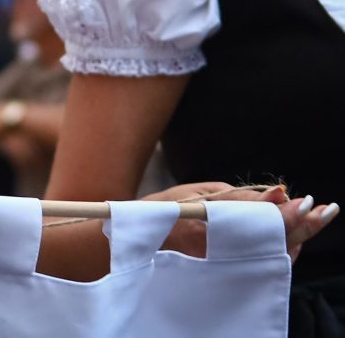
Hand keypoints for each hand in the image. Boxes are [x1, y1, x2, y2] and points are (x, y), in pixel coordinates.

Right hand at [146, 181, 337, 261]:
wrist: (139, 242)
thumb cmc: (164, 211)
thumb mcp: (198, 193)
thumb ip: (240, 196)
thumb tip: (280, 193)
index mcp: (210, 225)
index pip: (261, 221)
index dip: (289, 212)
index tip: (311, 202)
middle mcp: (221, 251)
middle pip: (275, 240)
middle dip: (305, 225)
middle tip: (327, 211)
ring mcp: (226, 266)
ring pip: (273, 255)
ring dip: (296, 237)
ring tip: (315, 218)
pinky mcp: (229, 274)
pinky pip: (263, 263)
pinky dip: (280, 248)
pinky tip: (290, 235)